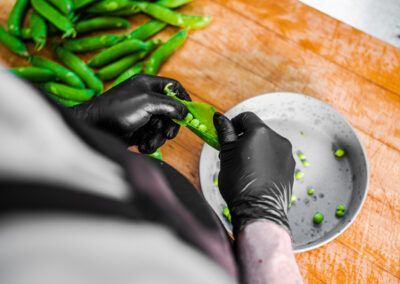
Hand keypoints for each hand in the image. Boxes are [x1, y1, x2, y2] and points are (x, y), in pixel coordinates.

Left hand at [71, 74, 190, 152]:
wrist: (95, 129)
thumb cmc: (118, 110)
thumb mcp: (147, 102)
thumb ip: (170, 106)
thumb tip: (185, 112)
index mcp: (148, 85)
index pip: (173, 87)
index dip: (184, 99)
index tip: (190, 113)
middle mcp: (146, 98)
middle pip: (171, 111)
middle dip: (171, 125)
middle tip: (169, 134)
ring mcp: (143, 115)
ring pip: (163, 127)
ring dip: (158, 137)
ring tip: (148, 142)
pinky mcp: (138, 130)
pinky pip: (153, 136)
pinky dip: (150, 143)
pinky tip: (142, 146)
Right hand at [213, 112, 295, 234]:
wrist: (259, 210)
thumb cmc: (240, 183)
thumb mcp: (226, 155)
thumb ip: (225, 133)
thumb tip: (220, 118)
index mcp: (261, 132)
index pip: (246, 117)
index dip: (234, 123)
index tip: (227, 135)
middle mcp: (278, 139)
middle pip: (258, 130)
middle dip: (245, 138)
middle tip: (233, 153)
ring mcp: (287, 154)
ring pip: (267, 144)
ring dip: (256, 149)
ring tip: (245, 167)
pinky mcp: (290, 168)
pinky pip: (275, 157)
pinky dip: (266, 160)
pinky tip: (257, 175)